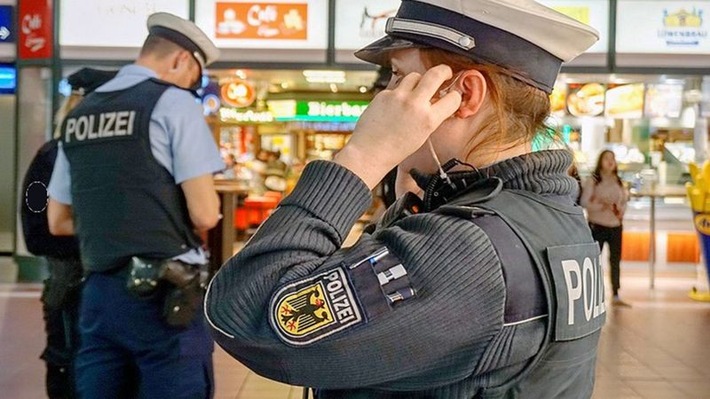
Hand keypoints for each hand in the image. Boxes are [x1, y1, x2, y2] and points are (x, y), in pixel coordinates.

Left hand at [334, 65, 461, 188]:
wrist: (369, 152)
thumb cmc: (394, 150)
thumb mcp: (422, 135)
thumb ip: (431, 117)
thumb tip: (437, 103)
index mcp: (428, 119)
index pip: (453, 98)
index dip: (455, 96)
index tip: (452, 95)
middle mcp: (414, 104)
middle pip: (436, 74)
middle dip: (444, 71)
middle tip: (445, 73)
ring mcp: (398, 96)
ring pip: (415, 75)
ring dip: (419, 80)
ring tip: (418, 89)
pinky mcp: (384, 94)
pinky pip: (397, 86)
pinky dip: (400, 92)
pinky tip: (397, 103)